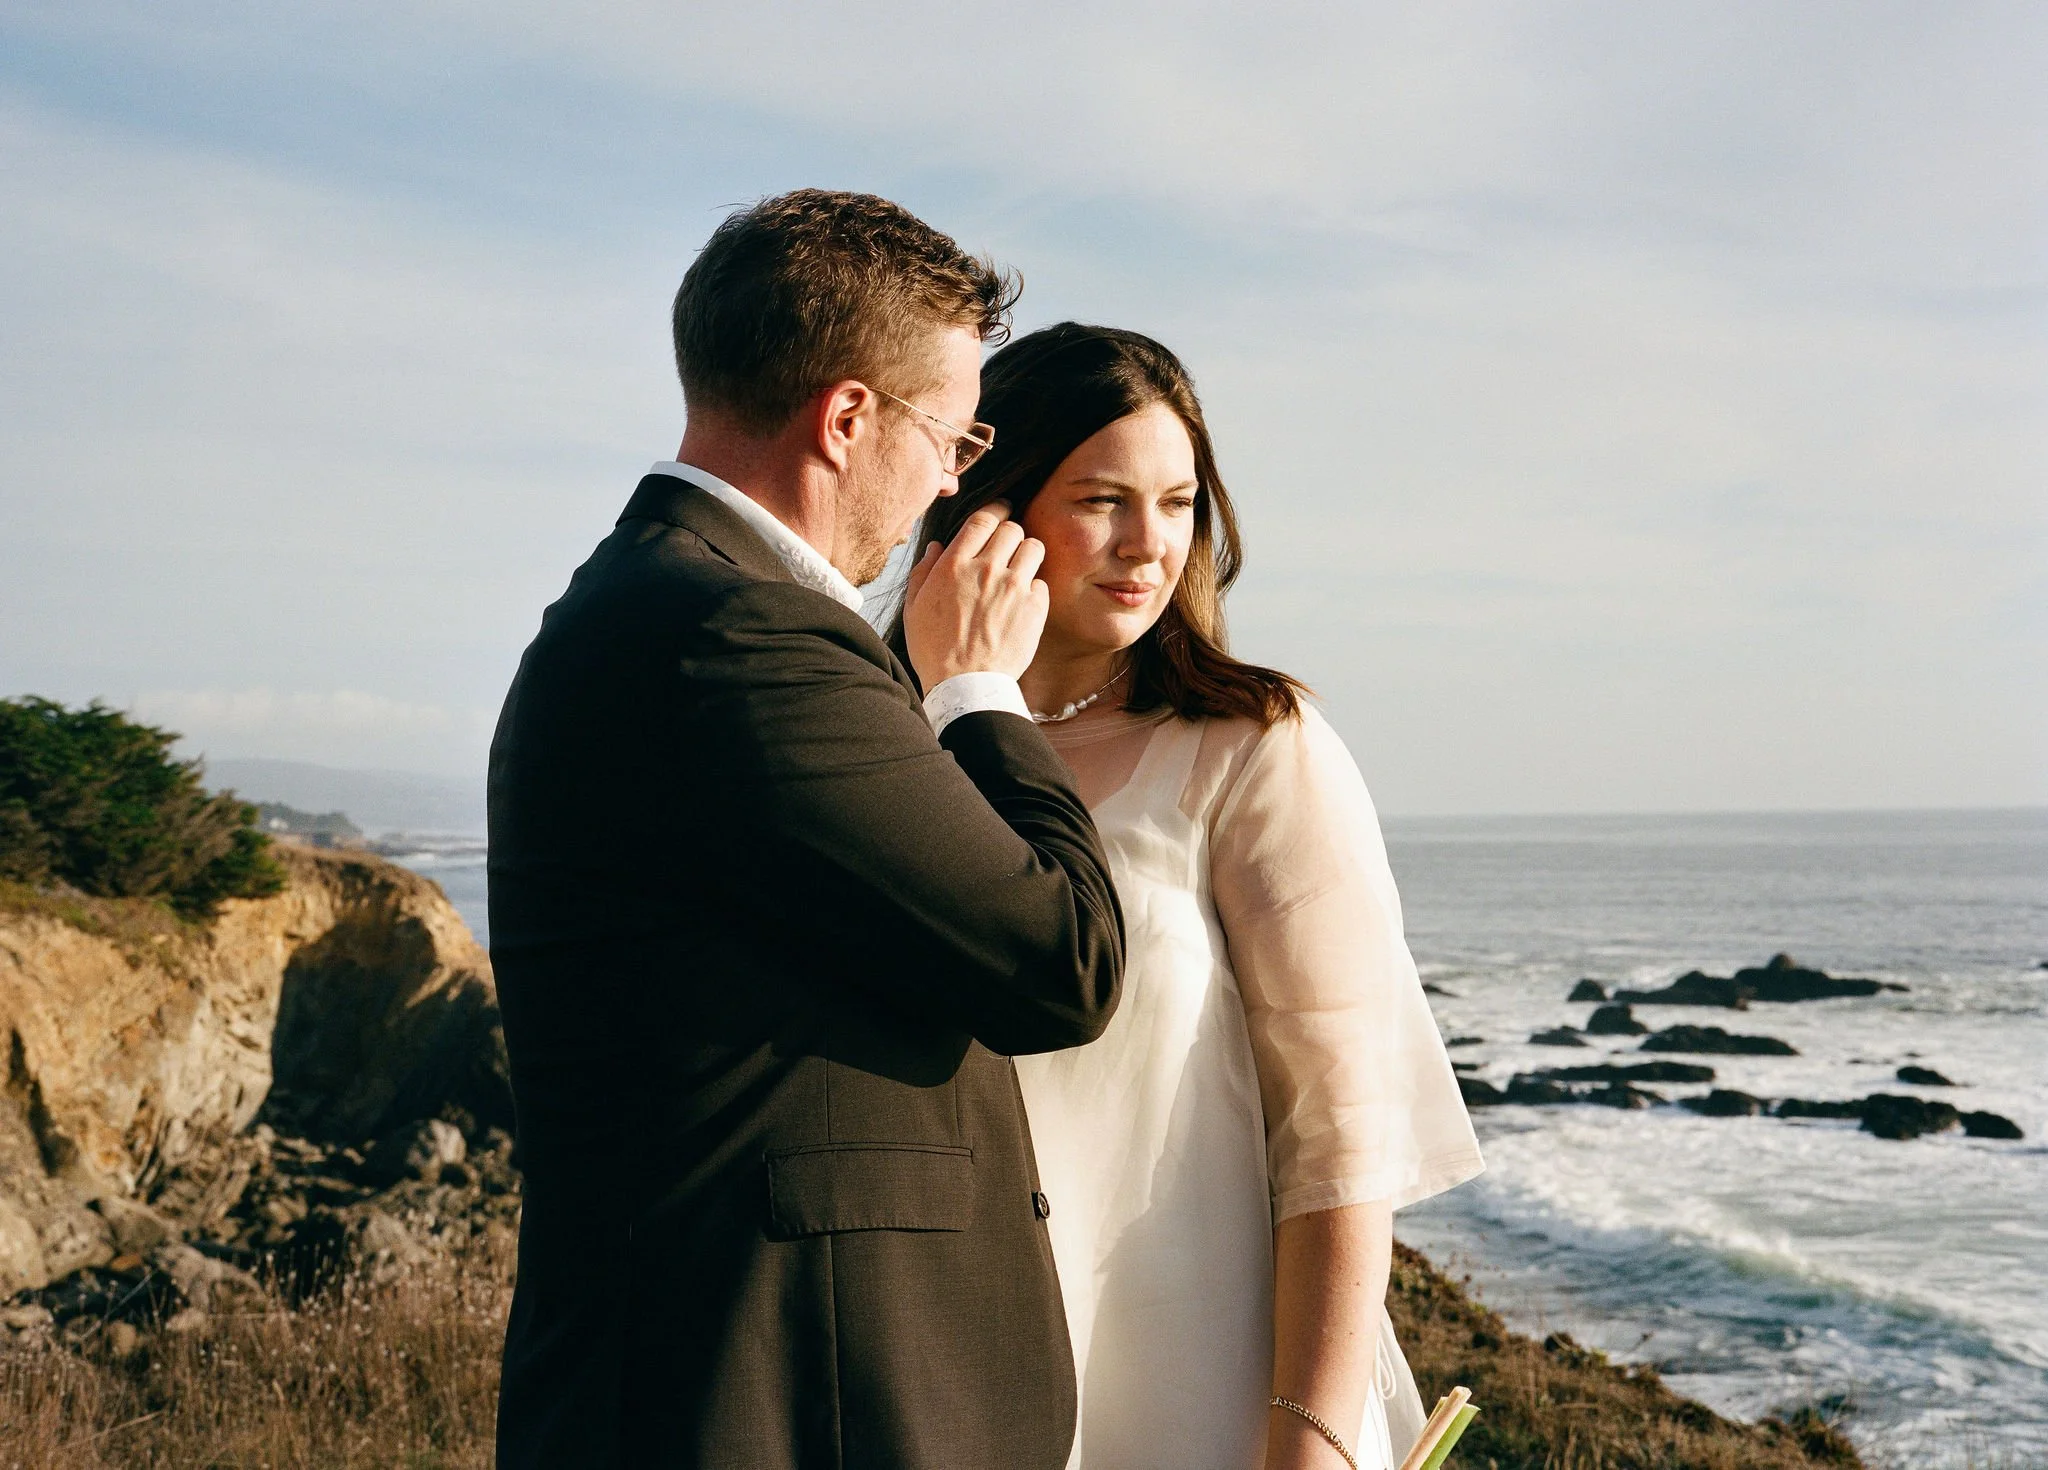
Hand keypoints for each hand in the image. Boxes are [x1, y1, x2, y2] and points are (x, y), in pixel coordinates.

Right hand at [902, 503, 1048, 686]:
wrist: (965, 685)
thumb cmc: (935, 650)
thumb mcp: (915, 608)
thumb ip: (924, 572)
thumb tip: (938, 546)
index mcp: (955, 565)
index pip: (983, 519)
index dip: (995, 510)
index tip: (1001, 512)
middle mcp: (986, 569)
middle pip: (1012, 528)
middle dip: (1011, 533)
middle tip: (1009, 547)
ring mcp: (1013, 587)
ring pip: (1034, 548)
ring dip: (1027, 554)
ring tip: (1021, 570)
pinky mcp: (1034, 608)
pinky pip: (1042, 583)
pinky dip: (1034, 589)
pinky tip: (1022, 604)